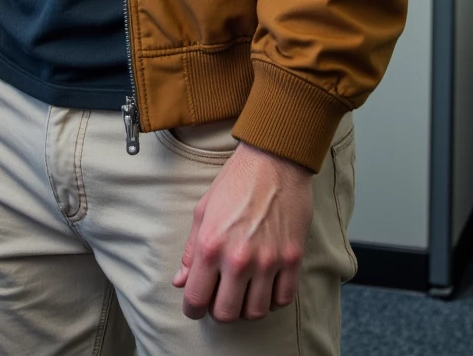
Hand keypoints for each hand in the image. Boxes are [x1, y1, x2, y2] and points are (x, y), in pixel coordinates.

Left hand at [172, 142, 312, 322]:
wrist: (274, 159)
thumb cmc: (236, 180)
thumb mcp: (204, 209)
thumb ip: (190, 249)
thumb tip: (181, 281)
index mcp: (210, 245)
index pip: (196, 299)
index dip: (192, 309)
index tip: (196, 306)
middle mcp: (238, 258)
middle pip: (226, 313)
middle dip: (218, 310)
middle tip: (220, 297)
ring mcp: (268, 261)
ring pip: (255, 312)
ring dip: (246, 307)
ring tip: (243, 291)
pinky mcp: (292, 258)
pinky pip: (283, 299)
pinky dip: (272, 299)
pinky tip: (266, 285)